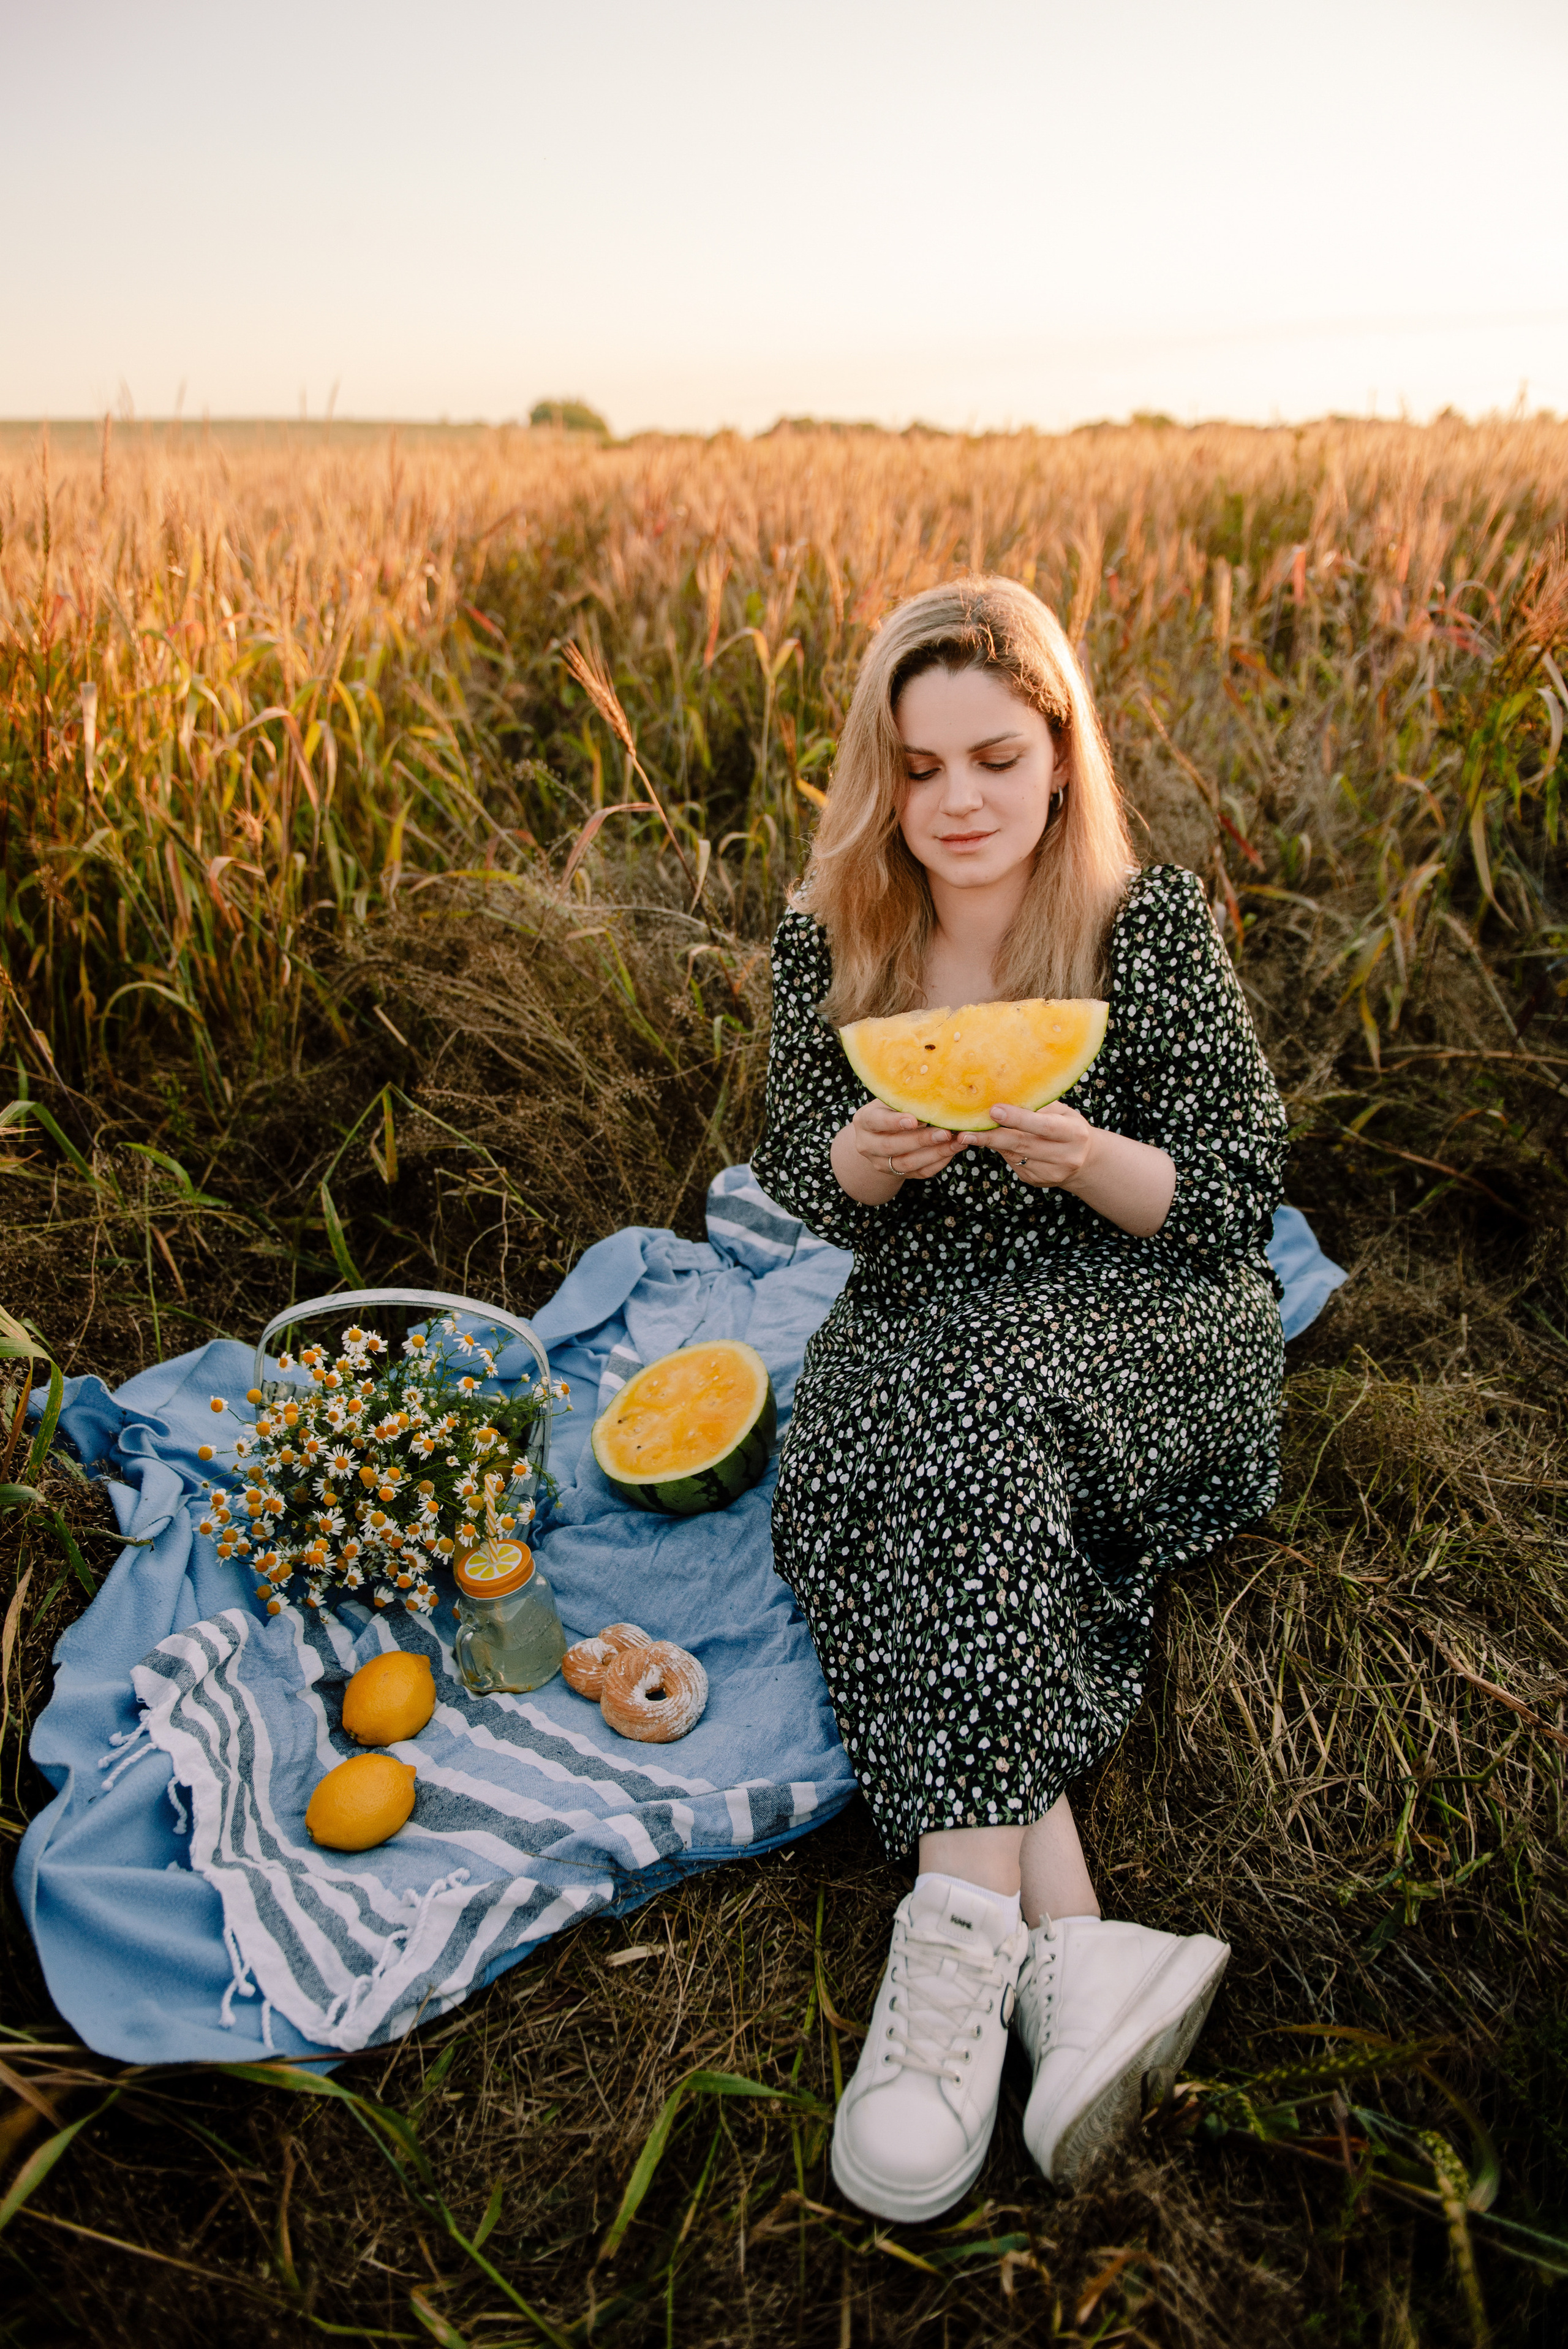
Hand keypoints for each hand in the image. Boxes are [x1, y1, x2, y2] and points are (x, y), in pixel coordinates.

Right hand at [830, 1099, 969, 1202]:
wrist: (879, 1134)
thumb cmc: (890, 1108)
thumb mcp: (890, 1099)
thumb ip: (905, 1097)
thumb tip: (934, 1088)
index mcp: (864, 1121)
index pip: (876, 1122)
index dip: (894, 1122)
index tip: (914, 1119)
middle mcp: (867, 1145)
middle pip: (892, 1146)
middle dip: (921, 1140)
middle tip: (945, 1133)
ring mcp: (881, 1163)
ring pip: (907, 1163)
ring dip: (935, 1153)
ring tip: (956, 1143)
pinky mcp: (897, 1174)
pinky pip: (919, 1173)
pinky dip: (938, 1163)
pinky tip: (952, 1151)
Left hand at [976, 1104, 1176, 1234]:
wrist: (1085, 1160)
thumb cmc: (1068, 1126)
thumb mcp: (1062, 1112)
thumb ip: (1038, 1106)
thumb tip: (1002, 1093)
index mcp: (1074, 1133)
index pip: (1042, 1126)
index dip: (1018, 1119)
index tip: (993, 1111)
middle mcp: (1065, 1156)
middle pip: (1022, 1145)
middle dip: (991, 1137)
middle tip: (965, 1131)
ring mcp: (1052, 1173)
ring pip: (1014, 1156)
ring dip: (991, 1144)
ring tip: (969, 1134)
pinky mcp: (1038, 1181)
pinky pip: (1013, 1164)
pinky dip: (1002, 1152)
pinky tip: (996, 1143)